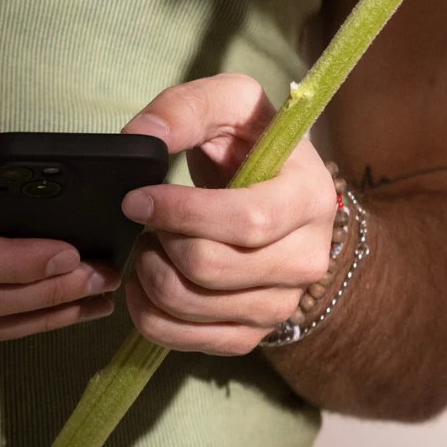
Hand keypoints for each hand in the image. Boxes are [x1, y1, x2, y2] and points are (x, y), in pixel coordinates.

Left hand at [118, 74, 337, 355]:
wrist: (272, 190)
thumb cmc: (248, 143)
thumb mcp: (228, 104)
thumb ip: (185, 108)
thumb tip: (141, 137)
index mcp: (309, 196)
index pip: (246, 221)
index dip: (182, 213)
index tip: (137, 198)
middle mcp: (307, 258)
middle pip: (212, 268)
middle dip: (160, 241)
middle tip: (144, 218)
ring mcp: (283, 303)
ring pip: (194, 306)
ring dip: (151, 274)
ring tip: (148, 242)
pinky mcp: (254, 333)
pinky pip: (189, 341)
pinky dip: (151, 315)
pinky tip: (145, 282)